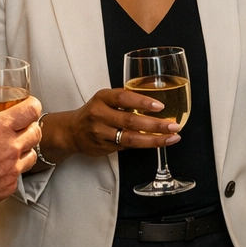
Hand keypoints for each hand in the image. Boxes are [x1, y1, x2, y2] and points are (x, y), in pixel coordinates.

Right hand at [0, 94, 41, 213]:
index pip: (31, 110)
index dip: (33, 105)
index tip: (29, 105)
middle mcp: (11, 148)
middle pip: (36, 132)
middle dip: (31, 127)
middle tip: (21, 127)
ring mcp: (12, 169)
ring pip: (32, 155)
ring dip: (26, 149)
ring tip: (14, 148)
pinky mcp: (8, 187)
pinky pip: (19, 175)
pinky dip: (14, 170)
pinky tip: (2, 169)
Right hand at [43, 88, 182, 160]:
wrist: (71, 131)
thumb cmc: (95, 112)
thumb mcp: (106, 99)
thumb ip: (126, 99)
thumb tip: (156, 103)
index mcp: (102, 98)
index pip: (123, 98)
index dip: (142, 102)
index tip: (160, 106)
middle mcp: (99, 115)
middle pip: (129, 121)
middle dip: (155, 125)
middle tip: (173, 126)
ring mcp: (100, 133)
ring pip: (130, 138)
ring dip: (154, 140)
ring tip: (172, 138)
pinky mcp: (103, 148)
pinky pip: (127, 147)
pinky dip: (144, 145)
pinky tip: (158, 143)